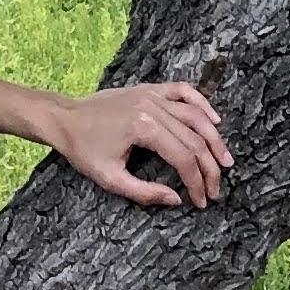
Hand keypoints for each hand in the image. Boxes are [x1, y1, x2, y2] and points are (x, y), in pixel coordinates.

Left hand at [41, 81, 232, 207]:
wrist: (64, 118)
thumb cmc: (83, 149)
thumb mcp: (109, 178)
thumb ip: (144, 192)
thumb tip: (176, 199)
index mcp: (143, 128)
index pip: (183, 158)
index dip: (197, 182)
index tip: (201, 201)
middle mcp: (152, 107)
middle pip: (195, 139)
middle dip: (209, 168)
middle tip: (216, 189)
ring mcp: (152, 94)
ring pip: (196, 115)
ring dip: (214, 139)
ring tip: (225, 160)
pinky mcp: (149, 89)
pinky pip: (183, 90)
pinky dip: (202, 103)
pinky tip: (214, 120)